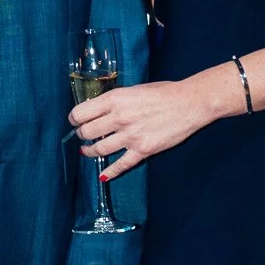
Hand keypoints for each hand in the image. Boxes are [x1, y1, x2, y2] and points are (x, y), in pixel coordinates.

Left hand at [72, 77, 218, 179]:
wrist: (190, 103)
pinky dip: (110, 172)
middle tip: (83, 135)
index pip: (81, 112)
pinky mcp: (143, 150)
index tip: (75, 121)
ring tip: (88, 151)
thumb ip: (116, 101)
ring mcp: (131, 136)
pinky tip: (103, 175)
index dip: (74, 118)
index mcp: (115, 99)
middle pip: (87, 132)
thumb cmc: (164, 93)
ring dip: (90, 152)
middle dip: (82, 135)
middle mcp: (119, 118)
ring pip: (99, 149)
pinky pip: (120, 165)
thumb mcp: (134, 89)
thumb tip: (99, 110)